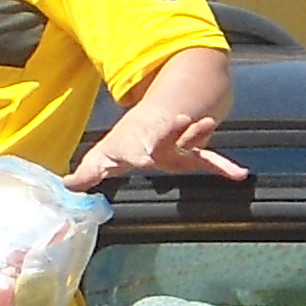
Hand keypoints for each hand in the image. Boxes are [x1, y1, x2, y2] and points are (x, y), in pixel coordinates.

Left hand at [65, 112, 250, 190]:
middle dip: (173, 131)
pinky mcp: (191, 155)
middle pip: (167, 139)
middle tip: (181, 119)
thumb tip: (65, 186)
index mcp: (138, 148)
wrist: (148, 125)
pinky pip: (209, 161)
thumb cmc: (123, 146)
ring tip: (210, 123)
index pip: (140, 149)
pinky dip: (224, 166)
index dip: (142, 150)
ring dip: (199, 133)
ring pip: (190, 141)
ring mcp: (177, 149)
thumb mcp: (101, 159)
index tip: (143, 154)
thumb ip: (86, 175)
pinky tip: (239, 173)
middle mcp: (159, 146)